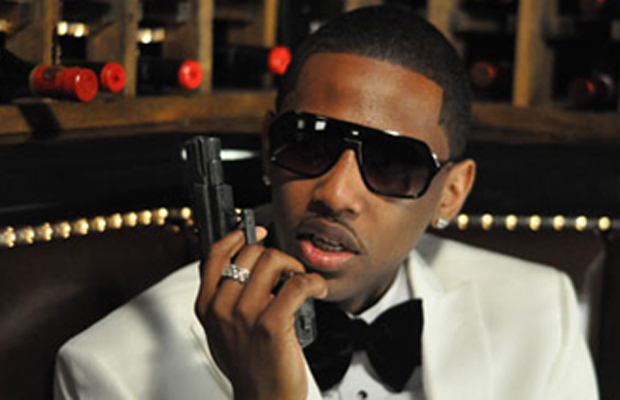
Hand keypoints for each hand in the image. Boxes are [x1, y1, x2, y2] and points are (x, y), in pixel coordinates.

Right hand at [195, 228, 326, 399]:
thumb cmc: (248, 366)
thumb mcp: (221, 330)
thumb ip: (222, 299)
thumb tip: (236, 264)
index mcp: (207, 305)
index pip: (214, 254)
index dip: (237, 236)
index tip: (256, 232)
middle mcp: (222, 308)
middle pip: (250, 253)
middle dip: (275, 255)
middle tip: (287, 270)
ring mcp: (245, 315)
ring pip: (272, 261)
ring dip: (294, 266)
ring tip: (301, 280)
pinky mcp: (271, 325)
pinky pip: (296, 284)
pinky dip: (313, 282)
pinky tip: (317, 289)